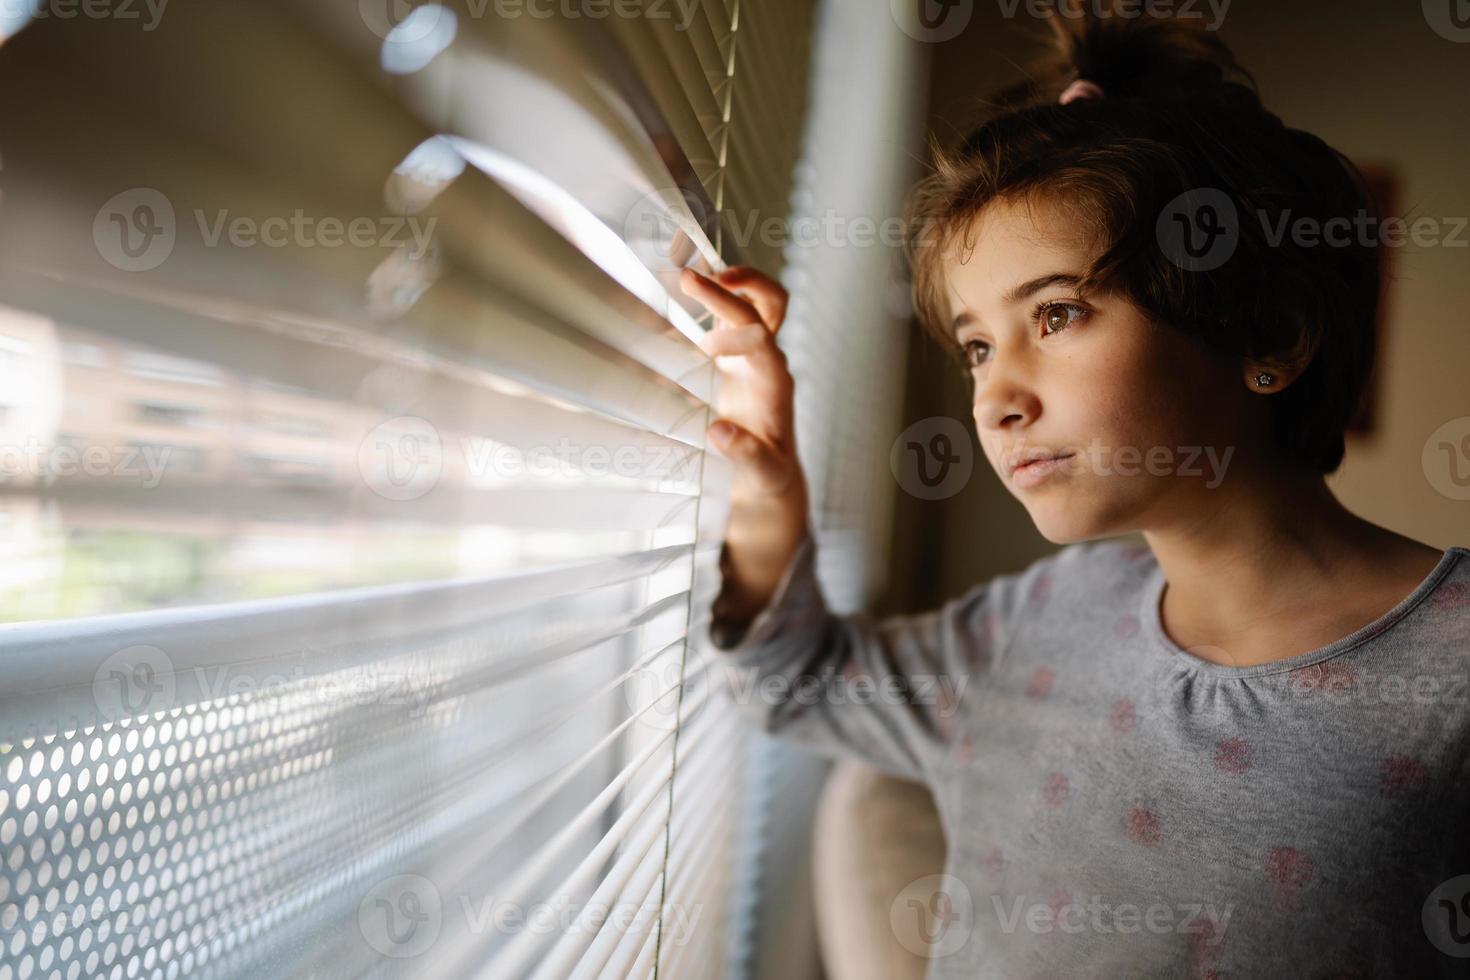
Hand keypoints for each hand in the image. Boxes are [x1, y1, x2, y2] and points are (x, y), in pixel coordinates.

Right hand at [680, 265, 806, 501]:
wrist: (768, 472)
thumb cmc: (766, 474)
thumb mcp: (762, 473)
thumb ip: (746, 454)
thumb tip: (720, 432)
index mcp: (775, 383)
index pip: (763, 341)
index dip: (734, 336)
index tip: (704, 348)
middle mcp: (769, 361)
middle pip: (762, 308)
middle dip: (730, 290)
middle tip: (688, 279)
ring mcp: (755, 354)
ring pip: (756, 301)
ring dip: (729, 281)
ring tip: (689, 270)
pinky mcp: (738, 355)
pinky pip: (733, 314)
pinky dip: (716, 295)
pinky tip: (688, 284)